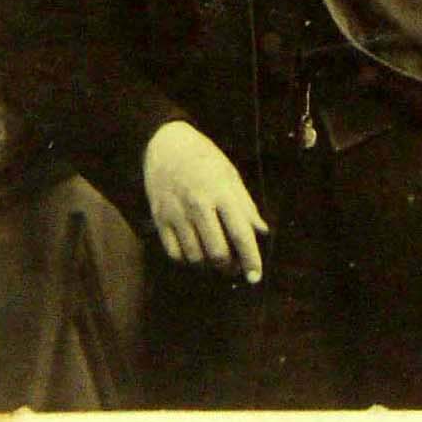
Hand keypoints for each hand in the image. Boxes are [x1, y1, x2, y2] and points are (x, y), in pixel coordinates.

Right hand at [143, 121, 268, 282]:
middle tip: (234, 267)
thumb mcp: (230, 174)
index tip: (255, 277)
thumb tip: (261, 232)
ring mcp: (177, 213)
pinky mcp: (160, 219)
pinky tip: (195, 252)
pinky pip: (174, 254)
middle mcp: (198, 205)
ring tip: (215, 259)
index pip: (241, 233)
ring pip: (195, 257)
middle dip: (229, 267)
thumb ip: (246, 205)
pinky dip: (187, 260)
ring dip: (208, 265)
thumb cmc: (204, 158)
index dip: (251, 259)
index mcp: (221, 192)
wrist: (166, 144)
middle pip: (217, 252)